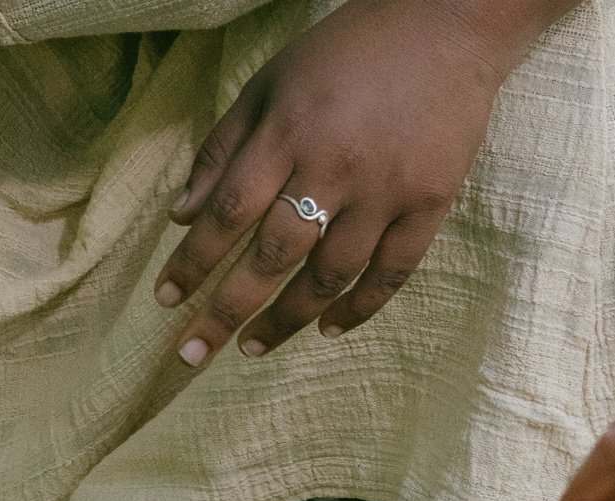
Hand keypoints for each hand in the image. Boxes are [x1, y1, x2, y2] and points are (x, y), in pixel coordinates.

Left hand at [153, 0, 564, 365]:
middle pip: (271, 257)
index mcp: (287, 135)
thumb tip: (179, 216)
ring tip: (251, 347)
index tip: (166, 299)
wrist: (448, 22)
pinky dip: (361, 307)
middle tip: (193, 353)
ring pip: (329, 275)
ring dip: (286, 319)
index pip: (226, 214)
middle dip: (226, 311)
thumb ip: (221, 150)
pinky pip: (394, 271)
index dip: (192, 262)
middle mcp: (334, 166)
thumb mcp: (267, 86)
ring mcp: (387, 188)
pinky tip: (329, 330)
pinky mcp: (432, 199)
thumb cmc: (344, 53)